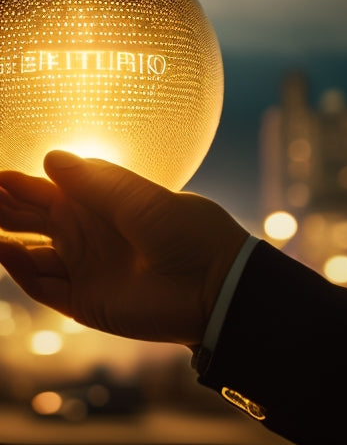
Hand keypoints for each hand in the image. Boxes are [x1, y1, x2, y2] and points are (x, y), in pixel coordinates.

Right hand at [0, 151, 247, 345]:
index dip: (23, 182)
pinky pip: (44, 285)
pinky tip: (4, 251)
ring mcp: (86, 266)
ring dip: (4, 239)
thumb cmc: (187, 232)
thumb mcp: (143, 199)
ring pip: (32, 252)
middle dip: (5, 207)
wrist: (214, 284)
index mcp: (107, 202)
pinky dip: (21, 270)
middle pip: (35, 219)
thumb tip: (50, 157)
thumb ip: (97, 182)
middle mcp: (91, 233)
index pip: (54, 189)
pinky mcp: (85, 300)